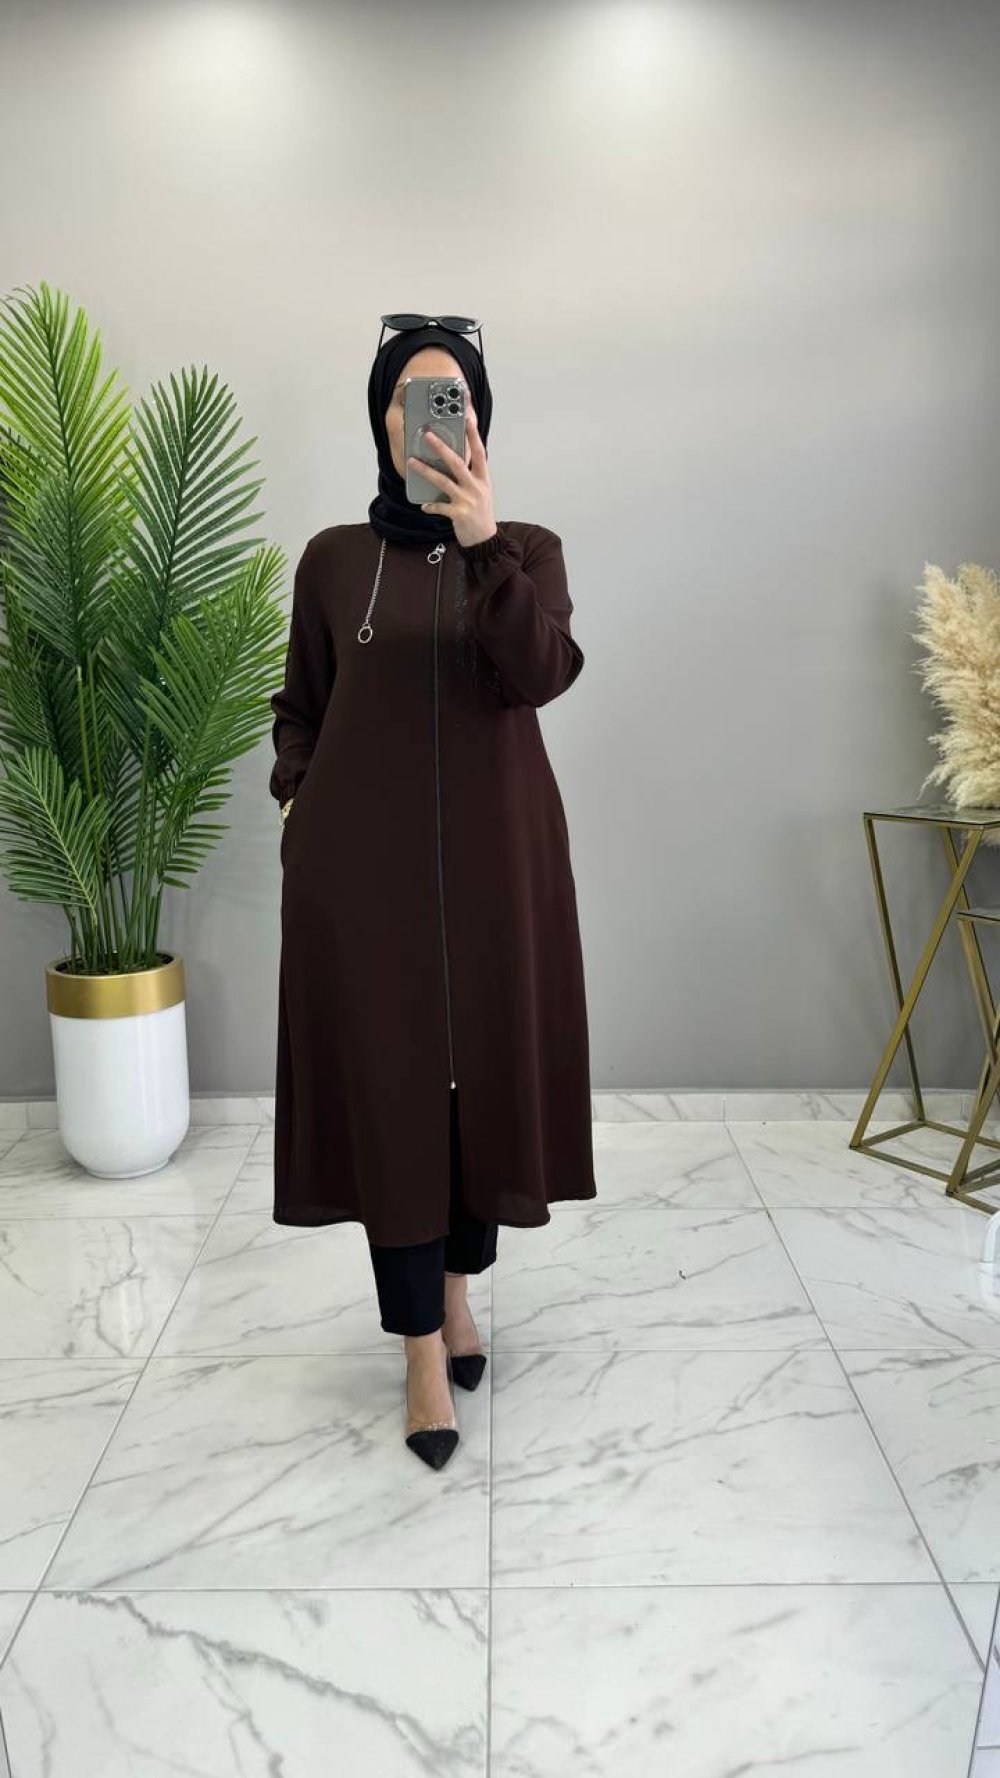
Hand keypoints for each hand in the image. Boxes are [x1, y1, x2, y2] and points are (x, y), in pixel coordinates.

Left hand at [408, 403, 496, 548]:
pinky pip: (440, 506)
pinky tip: (424, 506)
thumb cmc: (481, 515)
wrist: (485, 540)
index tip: (467, 419)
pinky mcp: (459, 514)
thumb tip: (456, 462)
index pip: (479, 452)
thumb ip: (472, 477)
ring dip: (426, 471)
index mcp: (483, 479)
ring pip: (443, 481)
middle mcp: (476, 487)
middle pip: (457, 463)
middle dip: (441, 448)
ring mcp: (467, 500)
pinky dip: (431, 506)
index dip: (473, 436)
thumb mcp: (482, 492)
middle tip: (428, 436)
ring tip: (412, 462)